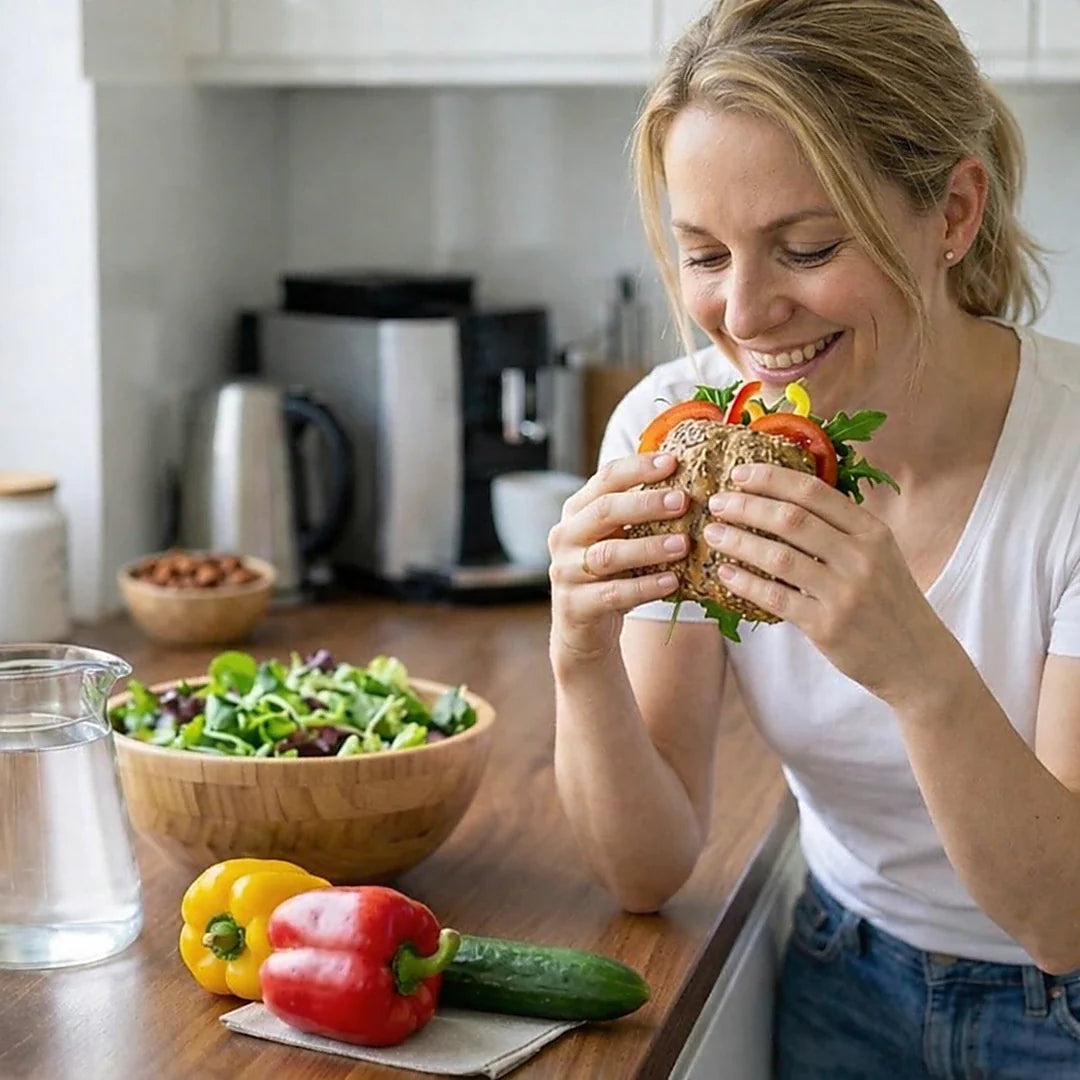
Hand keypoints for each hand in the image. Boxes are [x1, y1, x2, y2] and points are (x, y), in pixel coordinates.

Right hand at [548, 452, 689, 666]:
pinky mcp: (575, 605)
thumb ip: (640, 514)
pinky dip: (645, 587)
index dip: (639, 468)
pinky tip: (672, 581)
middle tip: (683, 500)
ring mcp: (566, 571)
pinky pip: (613, 593)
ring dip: (648, 547)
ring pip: (608, 554)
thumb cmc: (611, 576)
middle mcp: (566, 536)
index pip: (606, 478)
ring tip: (683, 544)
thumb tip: (690, 481)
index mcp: (577, 511)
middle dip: (645, 504)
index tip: (673, 461)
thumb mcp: (619, 539)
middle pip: (605, 511)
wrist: (583, 630)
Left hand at [703, 463, 948, 703]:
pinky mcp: (828, 626)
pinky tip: (724, 573)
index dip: (772, 479)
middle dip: (747, 506)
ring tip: (712, 533)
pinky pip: (776, 597)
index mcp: (873, 532)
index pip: (815, 492)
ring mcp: (845, 593)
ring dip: (739, 542)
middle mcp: (861, 557)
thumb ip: (841, 530)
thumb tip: (783, 500)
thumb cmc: (889, 602)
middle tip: (717, 502)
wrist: (919, 660)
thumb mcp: (879, 556)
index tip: (740, 473)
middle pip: (792, 519)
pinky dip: (745, 583)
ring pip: (778, 557)